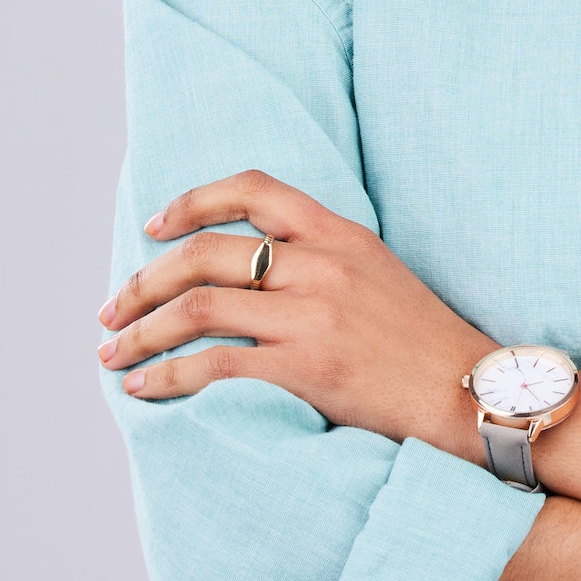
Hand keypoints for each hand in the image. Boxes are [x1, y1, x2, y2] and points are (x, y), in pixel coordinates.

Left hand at [97, 169, 493, 453]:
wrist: (469, 391)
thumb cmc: (421, 341)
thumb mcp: (378, 271)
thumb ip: (323, 257)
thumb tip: (253, 265)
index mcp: (340, 233)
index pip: (254, 190)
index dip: (193, 200)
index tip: (155, 226)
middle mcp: (321, 264)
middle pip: (206, 252)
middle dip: (143, 282)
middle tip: (111, 311)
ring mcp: (312, 315)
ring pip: (199, 306)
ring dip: (142, 331)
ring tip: (113, 354)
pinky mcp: (306, 369)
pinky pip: (213, 367)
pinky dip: (166, 376)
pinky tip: (145, 390)